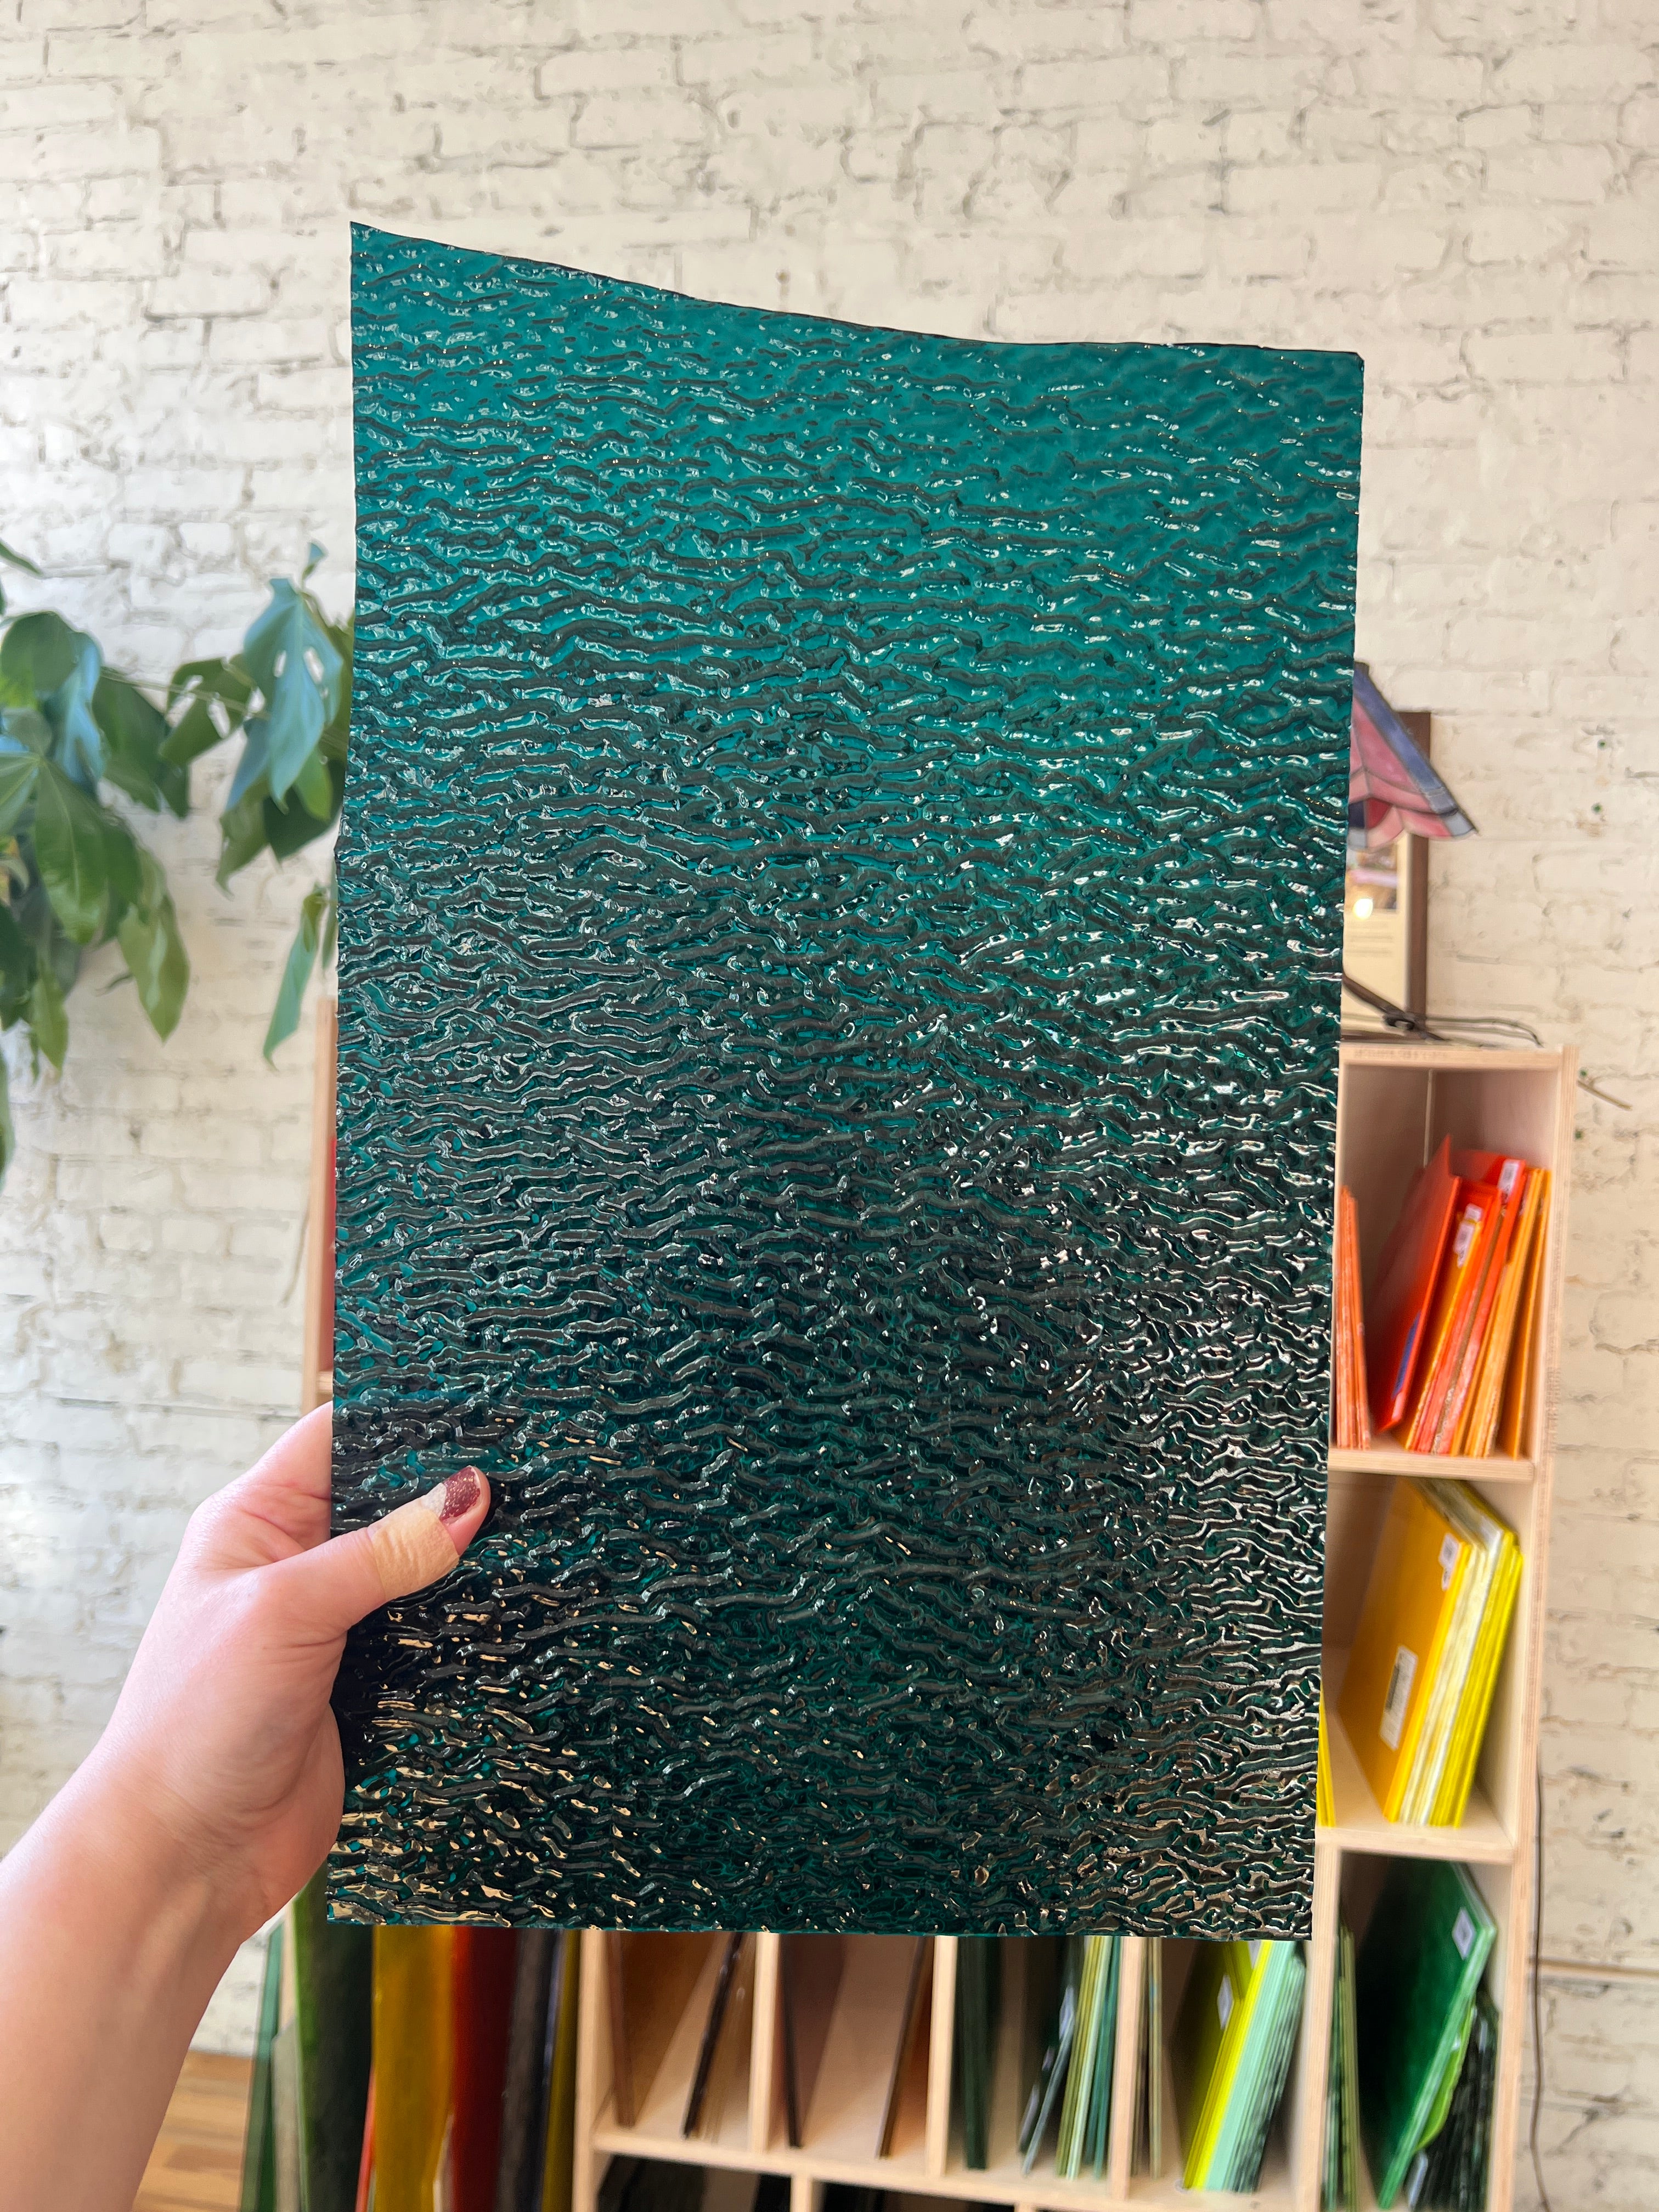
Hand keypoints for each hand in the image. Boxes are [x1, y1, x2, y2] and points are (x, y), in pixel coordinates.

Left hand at [81, 1401, 489, 1943]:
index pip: (341, 1434)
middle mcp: (297, 1565)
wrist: (185, 1857)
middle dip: (454, 1489)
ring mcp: (334, 1627)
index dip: (409, 1416)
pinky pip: (430, 1637)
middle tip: (534, 1471)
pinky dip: (468, 1626)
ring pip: (419, 1569)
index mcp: (257, 1521)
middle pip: (391, 1500)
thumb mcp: (287, 1611)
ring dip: (468, 1563)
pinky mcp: (367, 1685)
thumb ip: (383, 1552)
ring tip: (542, 1532)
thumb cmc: (197, 1721)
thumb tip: (471, 1494)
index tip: (485, 1408)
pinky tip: (518, 1609)